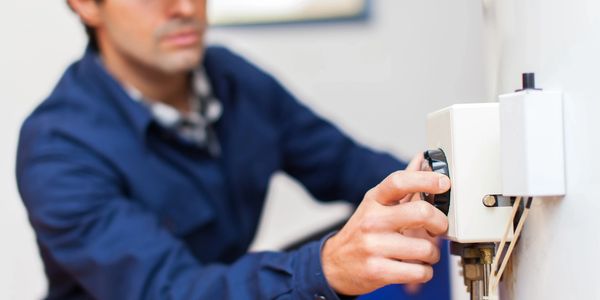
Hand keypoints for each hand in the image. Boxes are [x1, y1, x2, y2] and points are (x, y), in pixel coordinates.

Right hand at [321, 162, 449, 295]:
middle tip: (440, 227)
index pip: (399, 181)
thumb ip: (402, 184)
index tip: (444, 183)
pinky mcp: (377, 271)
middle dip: (440, 222)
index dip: (426, 180)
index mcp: (374, 200)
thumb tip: (422, 158)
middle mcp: (372, 220)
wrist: (335, 264)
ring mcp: (373, 246)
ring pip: (425, 248)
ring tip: (424, 253)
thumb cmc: (362, 232)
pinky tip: (416, 267)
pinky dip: (425, 272)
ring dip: (433, 253)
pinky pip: (419, 272)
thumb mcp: (377, 204)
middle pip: (420, 212)